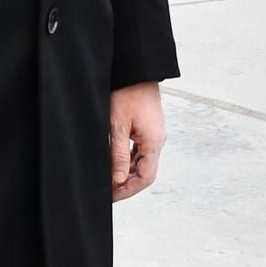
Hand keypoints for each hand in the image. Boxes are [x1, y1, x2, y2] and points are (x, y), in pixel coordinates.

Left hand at [110, 81, 166, 202]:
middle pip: (146, 172)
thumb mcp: (117, 126)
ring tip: (109, 178)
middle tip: (108, 191)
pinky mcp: (149, 128)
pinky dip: (130, 160)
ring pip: (143, 162)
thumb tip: (118, 180)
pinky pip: (141, 151)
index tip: (112, 196)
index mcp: (153, 142)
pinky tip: (116, 162)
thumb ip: (118, 155)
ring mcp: (155, 134)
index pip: (146, 177)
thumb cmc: (127, 93)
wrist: (137, 70)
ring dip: (128, 172)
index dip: (128, 190)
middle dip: (127, 184)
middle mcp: (158, 140)